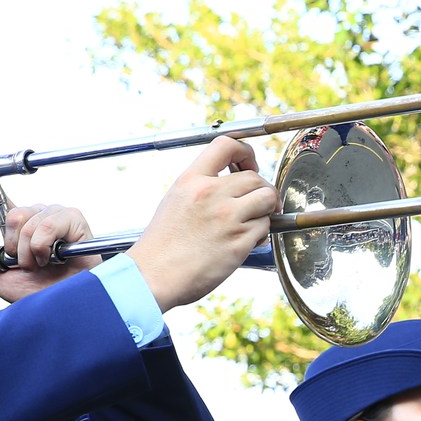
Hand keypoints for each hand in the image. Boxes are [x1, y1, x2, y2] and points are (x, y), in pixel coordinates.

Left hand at [0, 201, 100, 302]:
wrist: (65, 304)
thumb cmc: (41, 294)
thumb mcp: (2, 281)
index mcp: (21, 228)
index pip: (1, 203)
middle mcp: (39, 217)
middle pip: (14, 215)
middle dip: (15, 246)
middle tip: (27, 264)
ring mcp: (57, 216)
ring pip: (29, 222)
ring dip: (30, 251)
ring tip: (43, 264)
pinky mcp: (74, 220)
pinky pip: (47, 225)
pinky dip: (43, 245)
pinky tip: (55, 258)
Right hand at [126, 136, 278, 310]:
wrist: (153, 276)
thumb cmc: (162, 245)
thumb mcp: (175, 200)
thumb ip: (202, 187)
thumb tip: (232, 183)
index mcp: (192, 180)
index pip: (226, 145)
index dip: (246, 152)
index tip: (249, 166)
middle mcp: (211, 194)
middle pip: (255, 177)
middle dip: (262, 189)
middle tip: (258, 202)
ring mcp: (227, 217)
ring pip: (266, 199)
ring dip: (266, 210)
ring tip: (254, 221)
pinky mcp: (239, 242)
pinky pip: (265, 227)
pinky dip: (262, 234)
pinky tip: (247, 241)